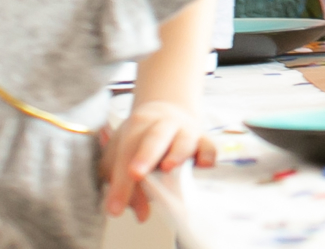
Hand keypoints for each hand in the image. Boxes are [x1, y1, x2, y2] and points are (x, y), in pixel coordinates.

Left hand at [102, 100, 216, 218]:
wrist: (168, 109)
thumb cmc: (141, 139)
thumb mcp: (122, 155)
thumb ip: (126, 185)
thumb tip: (141, 214)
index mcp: (138, 126)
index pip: (126, 155)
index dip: (120, 183)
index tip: (115, 208)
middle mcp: (163, 125)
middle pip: (155, 138)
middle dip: (145, 156)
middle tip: (135, 174)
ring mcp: (185, 131)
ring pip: (184, 139)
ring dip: (177, 154)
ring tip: (168, 167)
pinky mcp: (203, 140)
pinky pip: (209, 146)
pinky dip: (208, 154)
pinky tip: (204, 165)